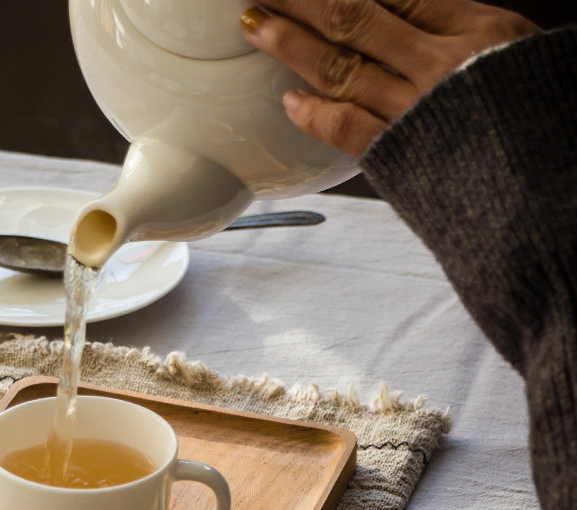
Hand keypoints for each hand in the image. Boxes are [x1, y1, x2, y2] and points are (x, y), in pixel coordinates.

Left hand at [240, 0, 537, 155]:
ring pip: (341, 65)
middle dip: (304, 0)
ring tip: (256, 25)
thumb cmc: (544, 130)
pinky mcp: (402, 157)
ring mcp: (418, 110)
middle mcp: (443, 62)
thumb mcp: (517, 64)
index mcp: (480, 30)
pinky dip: (315, 112)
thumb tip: (421, 35)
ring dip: (291, 43)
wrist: (557, 195)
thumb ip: (469, 45)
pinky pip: (347, 127)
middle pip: (356, 16)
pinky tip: (289, 100)